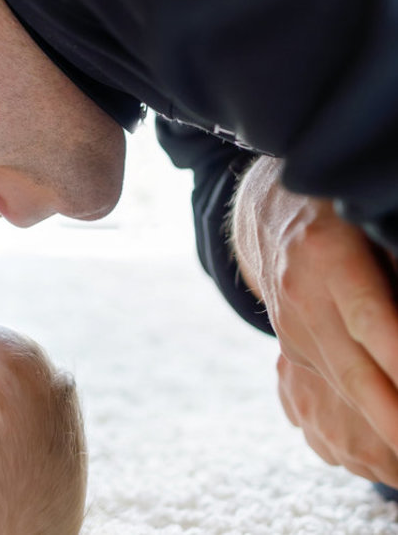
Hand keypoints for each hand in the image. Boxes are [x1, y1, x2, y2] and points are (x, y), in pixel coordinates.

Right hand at [233, 157, 397, 469]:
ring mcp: (290, 327)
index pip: (369, 316)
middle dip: (391, 416)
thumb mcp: (371, 216)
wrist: (269, 212)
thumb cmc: (342, 205)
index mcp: (325, 254)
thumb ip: (396, 260)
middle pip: (353, 367)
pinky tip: (385, 449)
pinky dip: (359, 422)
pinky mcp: (291, 348)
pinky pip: (327, 391)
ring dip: (380, 426)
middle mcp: (301, 296)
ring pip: (340, 385)